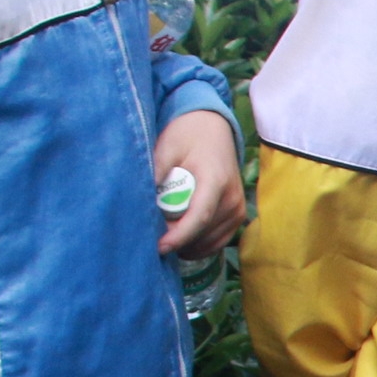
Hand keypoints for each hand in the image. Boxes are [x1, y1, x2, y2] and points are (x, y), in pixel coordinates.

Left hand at [155, 110, 245, 258]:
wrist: (213, 129)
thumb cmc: (187, 135)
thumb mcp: (167, 147)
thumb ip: (156, 172)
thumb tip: (138, 199)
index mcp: (216, 180)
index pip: (199, 217)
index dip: (178, 236)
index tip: (158, 247)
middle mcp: (232, 199)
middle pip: (202, 234)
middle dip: (176, 240)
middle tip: (151, 236)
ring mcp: (238, 210)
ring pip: (208, 243)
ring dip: (186, 244)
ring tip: (164, 233)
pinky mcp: (237, 217)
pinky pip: (216, 243)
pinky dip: (197, 245)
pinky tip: (180, 238)